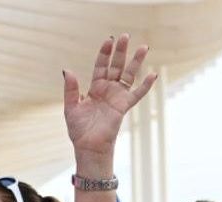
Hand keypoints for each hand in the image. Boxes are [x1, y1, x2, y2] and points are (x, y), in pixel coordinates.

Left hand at [63, 35, 156, 160]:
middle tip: (125, 36)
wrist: (88, 146)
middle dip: (120, 51)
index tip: (108, 40)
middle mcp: (108, 90)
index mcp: (95, 88)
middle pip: (116, 66)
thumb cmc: (79, 129)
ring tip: (144, 47)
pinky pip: (137, 94)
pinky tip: (153, 74)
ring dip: (136, 62)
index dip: (104, 53)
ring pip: (129, 75)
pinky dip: (146, 86)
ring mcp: (117, 97)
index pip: (100, 66)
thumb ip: (71, 89)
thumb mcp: (71, 107)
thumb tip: (67, 70)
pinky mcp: (124, 107)